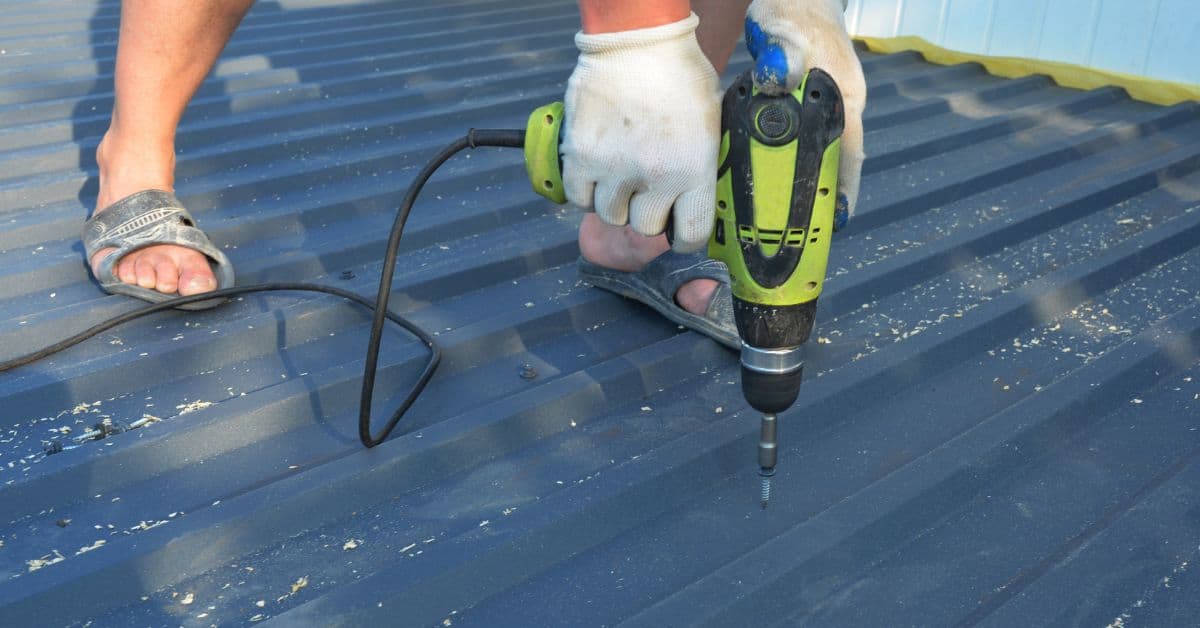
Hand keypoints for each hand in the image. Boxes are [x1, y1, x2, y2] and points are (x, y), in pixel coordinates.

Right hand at [562, 13, 720, 250]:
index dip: (683, 238)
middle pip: (645, 227)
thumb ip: (702, 165)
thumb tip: (694, 198)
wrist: (637, 40)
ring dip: (615, 203)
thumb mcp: (711, 123)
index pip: (690, 234)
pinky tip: (596, 174)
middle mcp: (654, 176)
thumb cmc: (679, 75)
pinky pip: (578, 197)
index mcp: (694, 169)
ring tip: (619, 179)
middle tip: (646, 192)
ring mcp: (614, 168)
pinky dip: (585, 191)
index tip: (678, 230)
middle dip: (646, 213)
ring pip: (609, 215)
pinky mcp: (581, 155)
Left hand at [746, 0, 864, 229]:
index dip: (844, 188)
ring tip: (791, 214)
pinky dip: (800, 161)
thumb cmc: (792, 11)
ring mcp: (832, 103)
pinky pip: (812, 139)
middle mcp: (844, 104)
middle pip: (839, 160)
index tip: (837, 219)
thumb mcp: (783, 31)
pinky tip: (778, 177)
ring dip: (811, 180)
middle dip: (825, 194)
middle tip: (807, 230)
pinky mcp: (815, 101)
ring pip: (825, 152)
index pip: (850, 152)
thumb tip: (780, 78)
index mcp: (844, 96)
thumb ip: (781, 55)